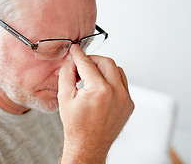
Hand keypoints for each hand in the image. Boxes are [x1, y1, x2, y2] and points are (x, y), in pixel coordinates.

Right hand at [58, 45, 133, 163]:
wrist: (88, 145)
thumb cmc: (76, 125)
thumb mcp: (64, 97)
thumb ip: (66, 74)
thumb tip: (70, 60)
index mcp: (99, 91)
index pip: (87, 63)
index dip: (78, 54)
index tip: (74, 49)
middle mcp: (116, 93)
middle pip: (106, 62)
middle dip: (92, 59)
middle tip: (81, 64)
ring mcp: (125, 99)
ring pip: (117, 70)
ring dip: (103, 68)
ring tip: (90, 75)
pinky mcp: (129, 104)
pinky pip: (122, 83)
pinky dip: (111, 79)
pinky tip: (99, 86)